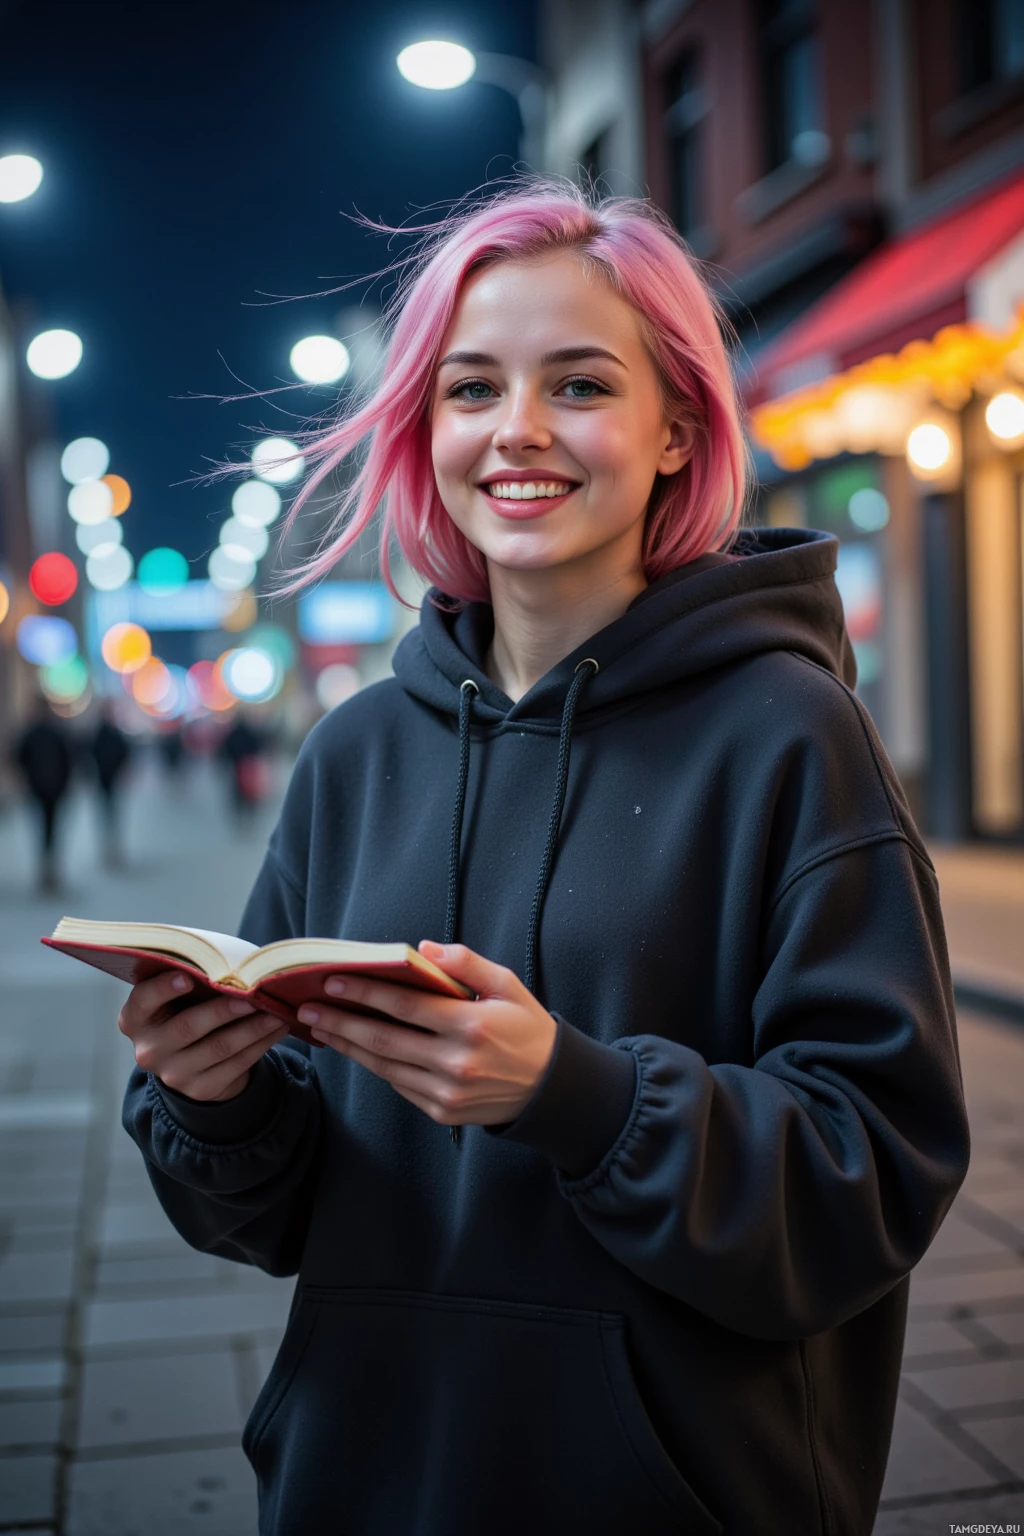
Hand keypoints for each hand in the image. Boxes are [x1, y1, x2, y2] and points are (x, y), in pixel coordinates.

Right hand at [118, 970, 288, 1102]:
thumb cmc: (188, 1008)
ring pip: (219, 1047)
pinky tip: (276, 1029)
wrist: (192, 1060)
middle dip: (223, 1010)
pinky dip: (261, 1044)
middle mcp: (148, 1049)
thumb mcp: (179, 995)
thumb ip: (192, 978)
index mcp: (135, 1018)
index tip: (186, 977)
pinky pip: (236, 1065)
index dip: (162, 989)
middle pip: (187, 1027)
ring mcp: (172, 1074)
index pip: (143, 1001)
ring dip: (252, 1028)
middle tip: (251, 996)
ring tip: (275, 1012)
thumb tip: (233, 965)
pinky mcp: (199, 1089)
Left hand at [296, 942, 557, 1126]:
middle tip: (308, 1007)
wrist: (550, 1088)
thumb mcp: (507, 985)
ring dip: (348, 1046)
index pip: (406, 1005)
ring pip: (384, 1066)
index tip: (333, 981)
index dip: (366, 992)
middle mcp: (456, 1062)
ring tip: (321, 1028)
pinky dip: (374, 1065)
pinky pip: (399, 1085)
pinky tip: (355, 1049)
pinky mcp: (442, 1112)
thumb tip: (423, 950)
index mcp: (471, 1025)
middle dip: (341, 1020)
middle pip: (383, 1039)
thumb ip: (467, 963)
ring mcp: (447, 1091)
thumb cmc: (526, 1028)